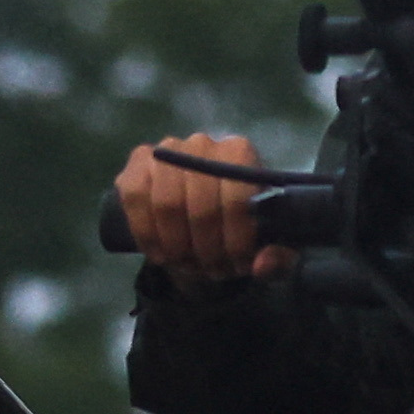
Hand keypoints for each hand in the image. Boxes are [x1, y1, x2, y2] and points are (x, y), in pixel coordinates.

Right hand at [115, 133, 297, 292]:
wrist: (204, 218)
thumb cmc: (242, 227)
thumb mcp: (269, 246)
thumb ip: (278, 258)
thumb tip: (261, 265)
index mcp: (240, 153)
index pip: (237, 199)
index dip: (237, 240)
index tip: (238, 265)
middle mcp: (203, 143)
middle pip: (201, 206)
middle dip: (207, 249)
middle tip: (213, 270)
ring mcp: (167, 149)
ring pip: (166, 204)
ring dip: (177, 246)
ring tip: (189, 264)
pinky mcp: (138, 163)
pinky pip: (134, 196)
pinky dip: (146, 232)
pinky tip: (159, 254)